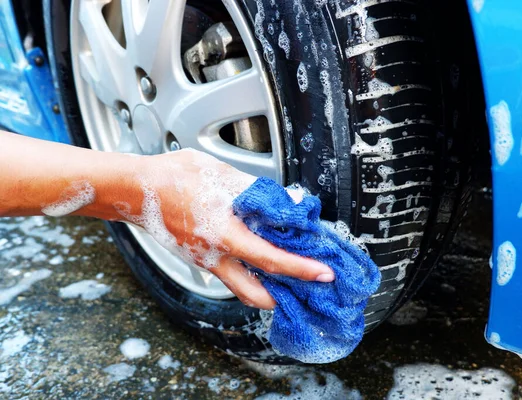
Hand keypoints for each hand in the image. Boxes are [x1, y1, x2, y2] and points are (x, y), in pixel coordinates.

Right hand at [118, 149, 333, 308]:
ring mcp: (205, 261)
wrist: (135, 189)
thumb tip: (287, 202)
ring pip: (241, 288)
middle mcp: (214, 258)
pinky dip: (251, 274)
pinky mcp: (199, 258)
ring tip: (290, 276)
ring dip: (268, 288)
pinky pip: (230, 275)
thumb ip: (259, 193)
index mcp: (224, 236)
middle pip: (256, 294)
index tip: (324, 274)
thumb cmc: (173, 177)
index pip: (271, 260)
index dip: (302, 269)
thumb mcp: (223, 176)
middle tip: (307, 289)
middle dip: (285, 298)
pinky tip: (262, 258)